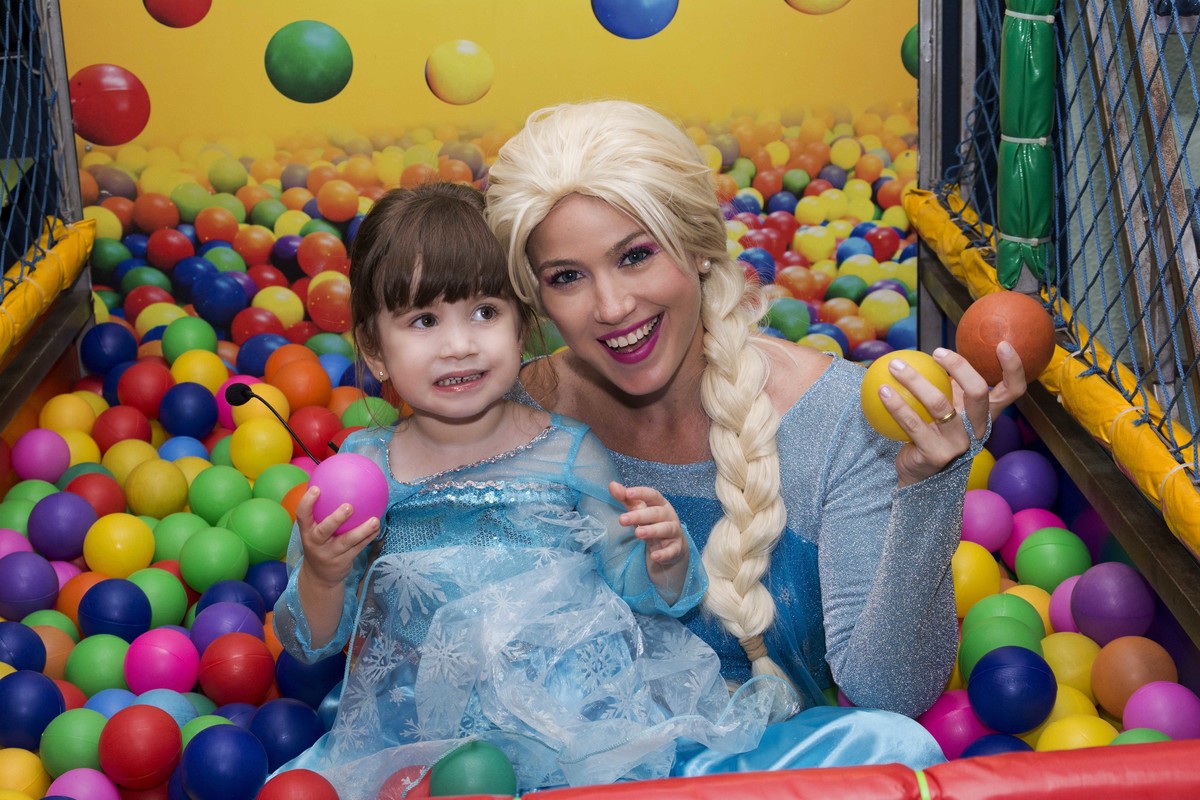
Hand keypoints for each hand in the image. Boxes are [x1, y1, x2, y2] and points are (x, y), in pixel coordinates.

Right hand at [295, 485, 379, 586]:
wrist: (319, 577)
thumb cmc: (319, 544)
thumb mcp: (314, 530)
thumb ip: (321, 511)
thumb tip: (336, 481)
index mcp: (306, 532)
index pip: (302, 516)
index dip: (307, 502)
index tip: (317, 488)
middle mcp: (315, 543)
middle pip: (324, 531)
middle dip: (336, 519)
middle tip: (349, 506)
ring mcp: (329, 554)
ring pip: (347, 542)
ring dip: (362, 531)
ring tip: (375, 520)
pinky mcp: (343, 562)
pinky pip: (359, 548)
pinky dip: (369, 537)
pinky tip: (377, 528)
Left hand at [609, 481, 685, 565]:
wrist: (672, 546)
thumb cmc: (652, 523)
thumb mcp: (640, 511)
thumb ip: (627, 499)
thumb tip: (612, 485)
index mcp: (660, 504)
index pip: (652, 495)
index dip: (641, 493)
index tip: (627, 493)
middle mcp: (669, 516)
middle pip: (656, 513)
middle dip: (640, 515)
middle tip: (622, 519)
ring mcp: (674, 532)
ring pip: (665, 529)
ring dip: (652, 530)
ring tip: (638, 533)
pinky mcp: (676, 548)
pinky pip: (671, 550)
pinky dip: (664, 553)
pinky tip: (654, 556)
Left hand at [881, 342, 1026, 486]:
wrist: (920, 474)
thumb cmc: (933, 432)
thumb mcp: (947, 408)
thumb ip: (948, 385)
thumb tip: (933, 351)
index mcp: (985, 415)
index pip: (1012, 390)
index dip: (1014, 368)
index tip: (1001, 344)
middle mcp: (977, 429)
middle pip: (978, 392)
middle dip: (960, 366)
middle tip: (936, 352)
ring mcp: (958, 444)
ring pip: (939, 404)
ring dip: (914, 380)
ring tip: (894, 366)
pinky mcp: (935, 454)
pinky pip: (912, 423)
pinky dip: (895, 404)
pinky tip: (882, 390)